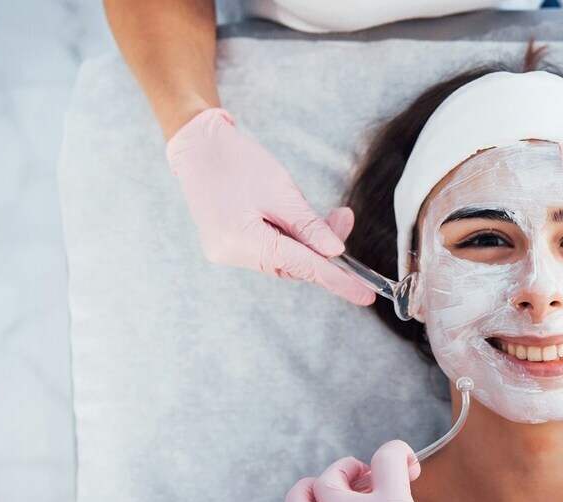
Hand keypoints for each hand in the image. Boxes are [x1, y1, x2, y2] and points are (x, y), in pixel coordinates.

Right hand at [166, 108, 374, 305]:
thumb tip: (336, 252)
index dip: (338, 281)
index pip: (302, 267)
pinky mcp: (228, 243)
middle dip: (324, 248)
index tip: (365, 295)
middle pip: (293, 265)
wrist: (197, 144)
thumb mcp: (282, 192)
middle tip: (345, 218)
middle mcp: (231, 254)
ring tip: (327, 212)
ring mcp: (226, 251)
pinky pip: (269, 250)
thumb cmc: (236, 161)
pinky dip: (290, 238)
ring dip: (308, 241)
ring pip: (283, 259)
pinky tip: (298, 218)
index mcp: (242, 242)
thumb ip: (309, 226)